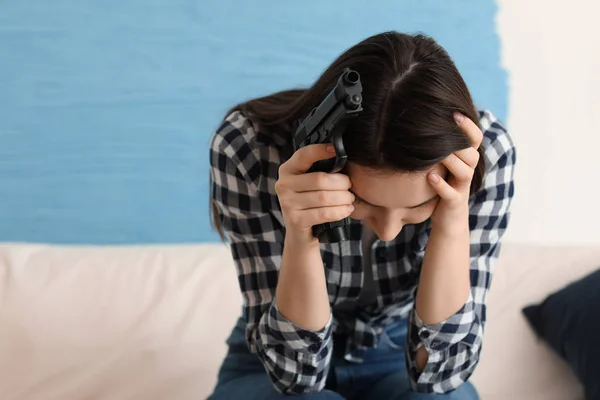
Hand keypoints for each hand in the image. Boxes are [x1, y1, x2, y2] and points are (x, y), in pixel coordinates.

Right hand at [275, 143, 354, 245]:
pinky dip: (339, 211)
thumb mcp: (309, 184)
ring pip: (324, 197)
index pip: (304, 155)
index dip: (321, 150)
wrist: (300, 236)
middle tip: (350, 187)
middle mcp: (283, 185)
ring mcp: (287, 203)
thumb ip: (319, 170)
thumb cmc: (310, 205)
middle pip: (319, 179)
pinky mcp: (295, 221)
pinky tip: (347, 210)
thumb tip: (341, 156)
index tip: (337, 149)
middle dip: (341, 183)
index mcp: (287, 170)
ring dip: (343, 198)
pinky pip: (324, 213)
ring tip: (350, 199)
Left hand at [427, 112, 483, 233]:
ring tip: (437, 152)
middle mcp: (467, 173)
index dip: (469, 126)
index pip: (475, 139)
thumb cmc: (442, 187)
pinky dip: (441, 185)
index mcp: (466, 161)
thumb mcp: (442, 165)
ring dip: (451, 160)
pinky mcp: (454, 203)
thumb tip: (421, 121)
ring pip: (465, 172)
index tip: (454, 113)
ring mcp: (462, 188)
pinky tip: (429, 177)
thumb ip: (439, 147)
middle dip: (460, 141)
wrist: (448, 220)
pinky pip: (451, 194)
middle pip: (472, 154)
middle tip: (445, 128)